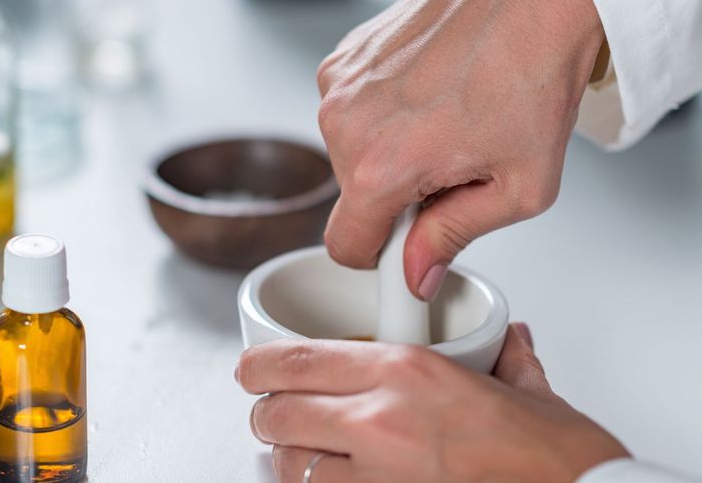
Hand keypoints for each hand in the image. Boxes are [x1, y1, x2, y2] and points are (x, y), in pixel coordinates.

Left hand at [237, 324, 628, 482]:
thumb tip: (507, 336)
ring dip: (286, 458)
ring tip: (299, 453)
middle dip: (266, 413)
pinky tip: (327, 482)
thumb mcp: (527, 388)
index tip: (250, 368)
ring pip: (289, 465)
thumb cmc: (554, 457)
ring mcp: (378, 476)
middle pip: (276, 412)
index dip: (257, 365)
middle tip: (273, 411)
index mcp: (405, 372)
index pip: (296, 359)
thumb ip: (504, 356)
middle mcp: (381, 420)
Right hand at [317, 0, 605, 298]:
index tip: (412, 240)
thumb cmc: (536, 75)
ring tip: (445, 116)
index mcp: (380, 165)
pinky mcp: (344, 55)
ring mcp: (338, 82)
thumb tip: (415, 272)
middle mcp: (343, 122)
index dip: (382, 254)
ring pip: (350, 150)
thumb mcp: (521, 186)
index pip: (345, 247)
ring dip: (389, 148)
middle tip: (453, 162)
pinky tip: (429, 88)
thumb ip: (454, 236)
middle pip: (353, 196)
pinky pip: (351, 109)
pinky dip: (383, 110)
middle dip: (396, 193)